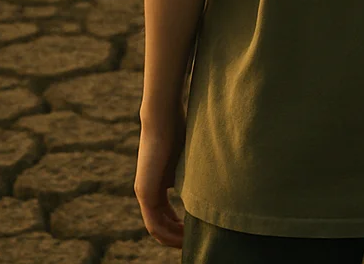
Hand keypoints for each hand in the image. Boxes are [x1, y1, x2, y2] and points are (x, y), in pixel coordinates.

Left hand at [134, 106, 186, 247]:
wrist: (163, 119)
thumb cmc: (180, 132)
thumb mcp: (191, 161)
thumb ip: (196, 176)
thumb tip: (219, 184)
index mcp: (158, 185)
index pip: (167, 215)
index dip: (181, 227)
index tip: (197, 232)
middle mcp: (148, 192)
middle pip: (161, 225)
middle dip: (177, 238)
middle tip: (196, 244)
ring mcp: (144, 193)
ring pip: (156, 228)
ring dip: (173, 239)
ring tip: (191, 244)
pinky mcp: (145, 192)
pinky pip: (154, 223)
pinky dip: (168, 233)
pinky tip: (184, 237)